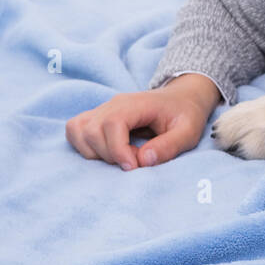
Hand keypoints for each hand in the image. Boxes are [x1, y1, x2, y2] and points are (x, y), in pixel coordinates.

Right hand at [65, 77, 215, 168]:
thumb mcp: (189, 131)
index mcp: (136, 104)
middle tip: (133, 161)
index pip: (112, 123)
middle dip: (109, 155)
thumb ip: (170, 145)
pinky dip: (84, 146)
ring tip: (121, 156)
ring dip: (94, 152)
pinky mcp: (97, 117)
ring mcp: (103, 109)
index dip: (118, 150)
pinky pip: (75, 130)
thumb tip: (143, 160)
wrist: (182, 98)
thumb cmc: (186, 114)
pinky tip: (108, 153)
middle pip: (91, 130)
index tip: (134, 166)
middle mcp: (114, 104)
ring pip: (78, 130)